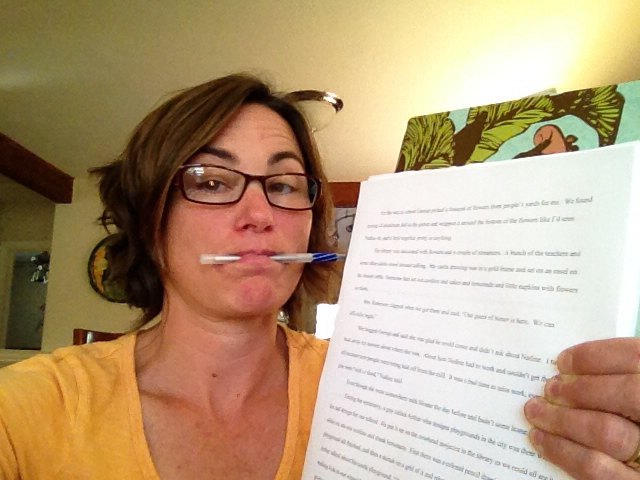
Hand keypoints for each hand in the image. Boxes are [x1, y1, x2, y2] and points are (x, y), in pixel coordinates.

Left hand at [524, 338, 639, 478]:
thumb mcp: (631, 393)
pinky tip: (540, 439)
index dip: (595, 357)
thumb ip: (614, 380)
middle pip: (626, 394)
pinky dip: (562, 451)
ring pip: (607, 432)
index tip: (562, 361)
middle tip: (548, 389)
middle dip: (580, 389)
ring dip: (561, 420)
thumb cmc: (629, 417)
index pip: (634, 359)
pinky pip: (596, 469)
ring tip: (535, 411)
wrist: (639, 457)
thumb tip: (568, 372)